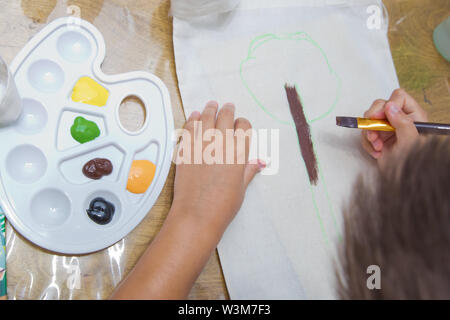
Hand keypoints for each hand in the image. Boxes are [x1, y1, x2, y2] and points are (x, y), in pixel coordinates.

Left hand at [111, 101, 262, 299]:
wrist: (197, 214)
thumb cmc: (223, 205)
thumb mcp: (241, 188)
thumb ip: (248, 171)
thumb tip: (259, 162)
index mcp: (239, 153)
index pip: (243, 127)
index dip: (243, 124)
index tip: (240, 125)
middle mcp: (221, 144)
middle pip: (226, 117)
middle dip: (228, 110)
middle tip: (227, 106)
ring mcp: (202, 146)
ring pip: (206, 118)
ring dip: (210, 109)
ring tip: (211, 105)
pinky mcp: (186, 150)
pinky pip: (189, 128)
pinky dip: (192, 120)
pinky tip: (194, 116)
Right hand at [361, 89, 426, 167]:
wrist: (404, 180)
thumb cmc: (413, 162)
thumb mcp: (410, 141)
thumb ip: (403, 122)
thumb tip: (390, 106)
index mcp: (413, 115)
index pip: (398, 97)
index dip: (388, 104)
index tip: (379, 116)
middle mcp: (399, 119)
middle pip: (380, 106)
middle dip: (373, 121)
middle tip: (374, 134)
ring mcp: (387, 128)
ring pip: (369, 120)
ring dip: (369, 134)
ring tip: (378, 147)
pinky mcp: (378, 138)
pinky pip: (365, 134)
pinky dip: (367, 144)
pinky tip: (377, 153)